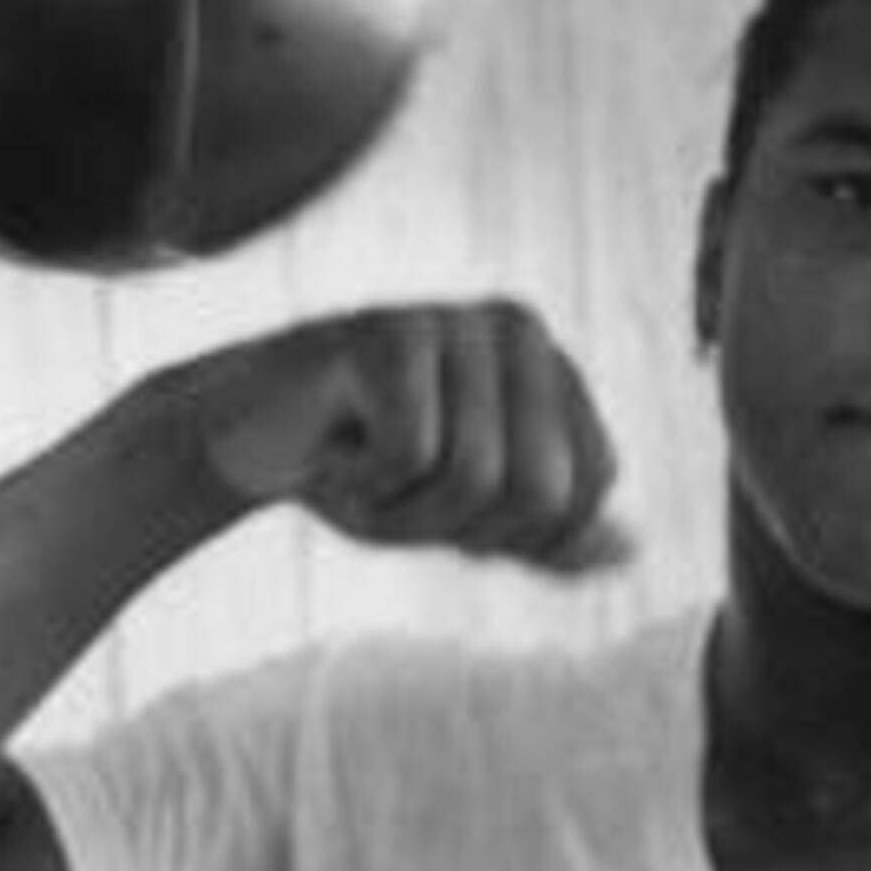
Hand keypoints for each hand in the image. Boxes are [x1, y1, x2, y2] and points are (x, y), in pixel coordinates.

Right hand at [183, 299, 629, 571]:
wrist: (242, 438)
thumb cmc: (364, 470)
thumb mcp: (468, 517)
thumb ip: (549, 536)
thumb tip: (628, 551)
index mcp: (553, 365)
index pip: (593, 488)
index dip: (521, 536)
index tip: (450, 507)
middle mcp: (519, 327)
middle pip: (542, 491)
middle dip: (460, 529)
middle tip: (399, 493)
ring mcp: (454, 320)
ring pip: (475, 480)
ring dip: (402, 512)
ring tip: (361, 472)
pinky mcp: (389, 330)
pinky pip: (409, 455)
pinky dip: (361, 484)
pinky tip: (331, 449)